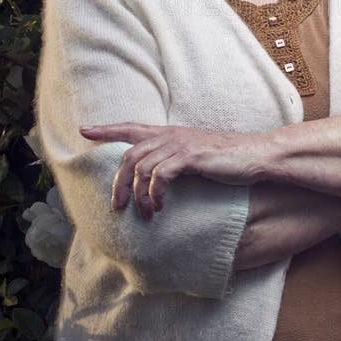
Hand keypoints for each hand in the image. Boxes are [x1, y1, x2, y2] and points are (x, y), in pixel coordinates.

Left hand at [80, 123, 262, 219]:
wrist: (256, 155)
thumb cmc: (227, 159)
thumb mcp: (195, 156)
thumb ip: (175, 160)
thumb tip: (158, 178)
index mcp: (170, 133)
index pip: (131, 127)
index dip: (107, 129)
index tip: (84, 131)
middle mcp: (171, 135)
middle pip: (129, 155)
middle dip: (118, 184)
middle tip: (117, 207)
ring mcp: (181, 145)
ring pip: (141, 167)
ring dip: (138, 195)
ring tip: (146, 213)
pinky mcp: (191, 157)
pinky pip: (160, 174)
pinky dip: (156, 192)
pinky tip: (162, 205)